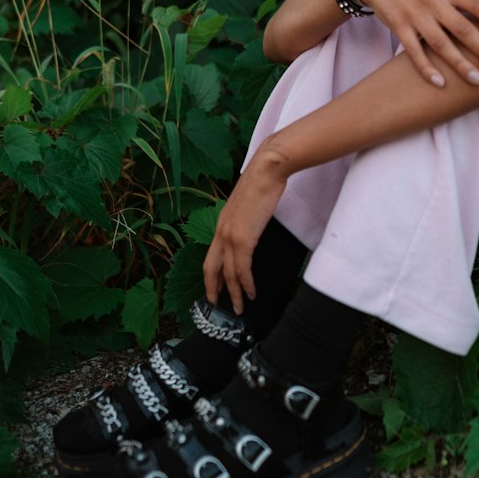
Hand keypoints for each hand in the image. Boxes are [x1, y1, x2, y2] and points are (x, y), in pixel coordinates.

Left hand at [202, 144, 287, 314]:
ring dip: (234, 293)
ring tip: (241, 307)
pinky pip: (242, 269)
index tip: (216, 287)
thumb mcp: (249, 204)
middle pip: (212, 268)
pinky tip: (251, 292)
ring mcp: (230, 236)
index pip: (212, 255)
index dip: (212, 274)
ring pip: (228, 273)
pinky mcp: (243, 238)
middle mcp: (221, 231)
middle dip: (214, 289)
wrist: (267, 170)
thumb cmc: (263, 182)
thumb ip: (246, 218)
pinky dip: (246, 284)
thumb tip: (252, 226)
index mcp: (221, 223)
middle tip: (218, 304)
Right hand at [356, 0, 478, 87]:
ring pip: (441, 43)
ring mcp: (415, 15)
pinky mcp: (399, 27)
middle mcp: (434, 1)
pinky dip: (427, 68)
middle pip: (463, 29)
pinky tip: (441, 83)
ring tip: (477, 80)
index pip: (478, 6)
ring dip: (460, 63)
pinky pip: (414, 51)